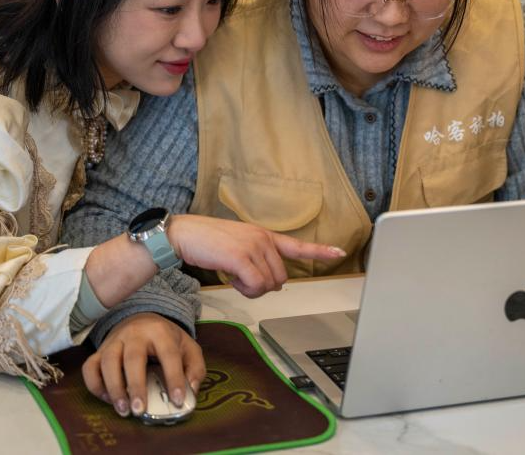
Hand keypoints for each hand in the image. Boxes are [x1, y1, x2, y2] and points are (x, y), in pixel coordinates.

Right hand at [81, 313, 203, 417]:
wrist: (141, 318)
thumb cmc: (166, 339)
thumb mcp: (187, 347)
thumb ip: (195, 368)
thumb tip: (191, 391)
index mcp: (160, 332)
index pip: (169, 354)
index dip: (174, 377)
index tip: (177, 401)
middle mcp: (135, 334)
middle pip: (133, 358)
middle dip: (136, 385)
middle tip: (140, 409)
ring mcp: (114, 341)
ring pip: (108, 362)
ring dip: (114, 388)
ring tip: (123, 409)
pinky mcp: (100, 350)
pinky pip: (90, 367)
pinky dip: (95, 385)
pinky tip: (107, 399)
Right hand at [165, 214, 345, 297]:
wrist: (184, 234)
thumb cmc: (208, 242)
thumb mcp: (238, 247)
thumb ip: (258, 260)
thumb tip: (273, 283)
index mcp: (265, 236)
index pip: (298, 246)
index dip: (320, 252)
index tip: (340, 253)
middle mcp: (263, 239)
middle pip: (281, 278)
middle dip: (262, 286)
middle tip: (241, 278)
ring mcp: (254, 247)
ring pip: (269, 285)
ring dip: (251, 289)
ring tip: (234, 275)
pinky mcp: (241, 257)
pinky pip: (256, 286)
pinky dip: (244, 290)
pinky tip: (231, 278)